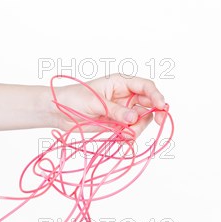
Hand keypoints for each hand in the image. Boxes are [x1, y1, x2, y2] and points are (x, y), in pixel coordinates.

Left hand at [50, 74, 166, 137]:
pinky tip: (123, 139)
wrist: (58, 112)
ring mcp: (123, 111)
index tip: (161, 106)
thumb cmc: (73, 98)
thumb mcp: (95, 102)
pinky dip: (131, 136)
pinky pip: (132, 130)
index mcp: (121, 82)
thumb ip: (116, 111)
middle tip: (158, 123)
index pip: (146, 86)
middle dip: (154, 114)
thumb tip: (134, 118)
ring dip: (138, 128)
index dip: (156, 95)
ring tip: (126, 134)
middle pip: (149, 104)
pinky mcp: (118, 124)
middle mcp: (126, 96)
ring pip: (142, 120)